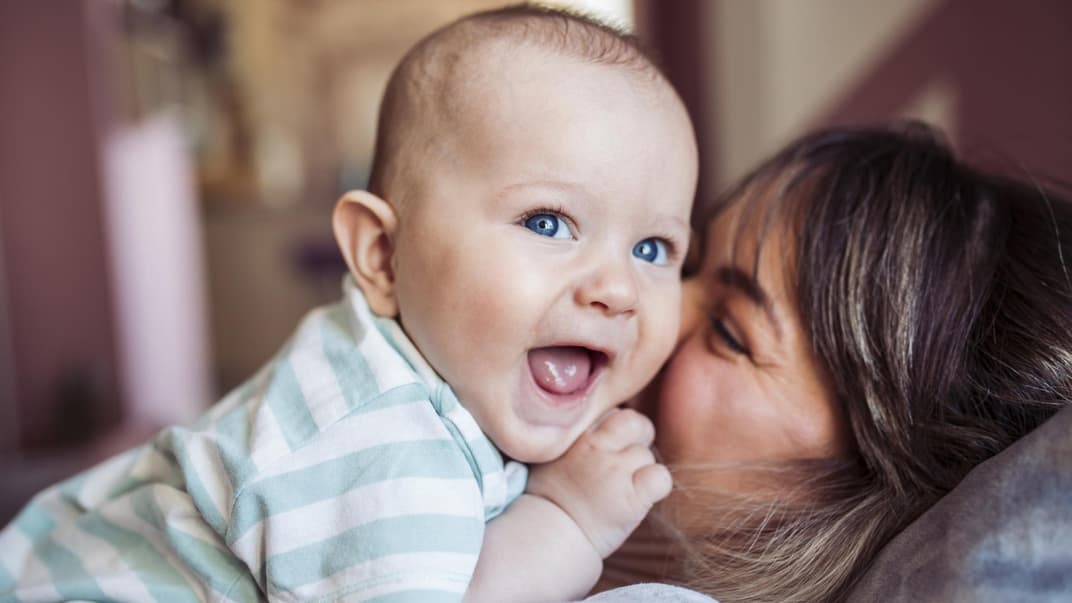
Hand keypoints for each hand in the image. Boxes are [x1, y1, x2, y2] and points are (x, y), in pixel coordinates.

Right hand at [526, 408, 672, 557]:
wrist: (547, 538)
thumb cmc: (548, 499)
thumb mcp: (551, 454)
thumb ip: (577, 435)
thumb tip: (603, 426)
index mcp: (575, 434)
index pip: (611, 413)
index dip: (614, 431)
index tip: (606, 449)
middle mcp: (595, 447)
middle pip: (634, 423)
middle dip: (637, 439)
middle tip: (627, 462)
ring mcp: (614, 471)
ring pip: (647, 454)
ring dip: (641, 470)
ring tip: (622, 490)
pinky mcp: (632, 498)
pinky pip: (661, 478)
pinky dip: (656, 487)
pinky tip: (641, 498)